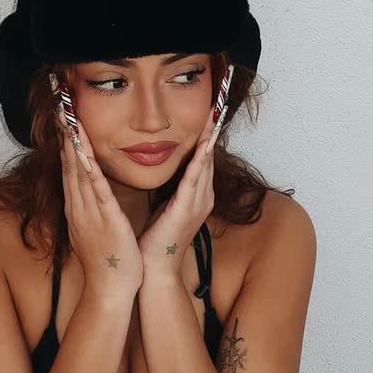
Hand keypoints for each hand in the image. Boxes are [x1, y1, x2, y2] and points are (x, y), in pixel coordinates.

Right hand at [57, 105, 143, 299]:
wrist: (109, 289)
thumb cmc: (108, 262)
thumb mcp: (95, 229)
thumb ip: (92, 209)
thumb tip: (90, 194)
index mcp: (79, 209)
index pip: (70, 170)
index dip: (67, 143)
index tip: (65, 120)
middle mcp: (79, 208)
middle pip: (69, 166)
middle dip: (65, 136)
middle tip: (61, 109)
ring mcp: (89, 213)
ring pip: (78, 173)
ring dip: (73, 146)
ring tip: (69, 120)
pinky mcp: (105, 220)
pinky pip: (96, 191)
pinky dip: (89, 170)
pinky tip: (84, 153)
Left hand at [137, 115, 214, 280]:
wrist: (155, 270)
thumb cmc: (156, 241)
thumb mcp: (166, 206)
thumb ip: (172, 188)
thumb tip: (170, 170)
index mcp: (196, 195)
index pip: (202, 157)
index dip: (206, 134)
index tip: (208, 110)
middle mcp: (202, 196)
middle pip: (208, 155)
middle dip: (212, 129)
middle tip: (217, 102)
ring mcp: (198, 203)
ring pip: (205, 162)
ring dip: (209, 137)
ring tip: (214, 114)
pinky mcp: (187, 209)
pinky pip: (194, 178)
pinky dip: (200, 159)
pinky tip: (204, 144)